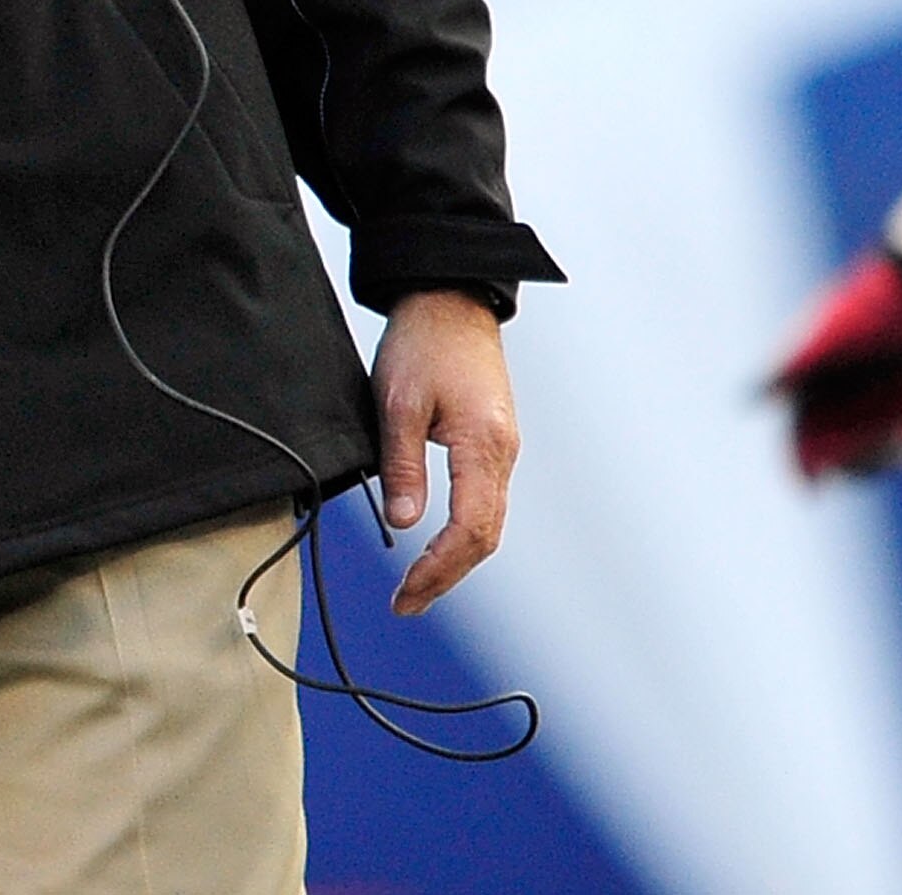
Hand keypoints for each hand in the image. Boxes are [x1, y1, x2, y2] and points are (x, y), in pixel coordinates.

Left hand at [369, 290, 519, 616]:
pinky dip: (464, 532)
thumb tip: (404, 524)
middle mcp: (503, 451)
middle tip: (407, 603)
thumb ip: (402, 465)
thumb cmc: (425, 341)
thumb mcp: (398, 401)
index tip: (406, 595)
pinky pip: (486, 500)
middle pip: (485, 536)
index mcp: (483, 444)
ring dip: (456, 558)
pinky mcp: (493, 440)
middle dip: (447, 576)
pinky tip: (438, 542)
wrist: (450, 298)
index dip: (438, 570)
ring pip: (489, 521)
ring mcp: (502, 446)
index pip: (469, 530)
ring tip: (418, 584)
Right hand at [768, 249, 901, 479]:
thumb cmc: (874, 308)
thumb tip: (752, 399)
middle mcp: (842, 394)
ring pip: (869, 452)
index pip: (799, 434)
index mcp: (813, 379)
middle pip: (834, 449)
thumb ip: (792, 368)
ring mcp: (878, 401)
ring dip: (880, 458)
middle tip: (864, 458)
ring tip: (900, 439)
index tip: (809, 490)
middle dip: (845, 462)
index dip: (800, 464)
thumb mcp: (828, 338)